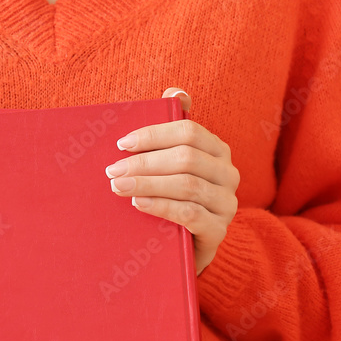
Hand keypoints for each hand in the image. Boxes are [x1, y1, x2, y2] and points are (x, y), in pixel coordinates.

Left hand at [106, 87, 239, 275]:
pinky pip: (190, 213)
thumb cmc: (170, 199)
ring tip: (118, 186)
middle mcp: (228, 174)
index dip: (153, 134)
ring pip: (187, 185)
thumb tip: (176, 92)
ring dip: (147, 183)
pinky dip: (161, 206)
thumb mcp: (169, 166)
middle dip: (144, 162)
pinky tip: (138, 204)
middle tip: (111, 170)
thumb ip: (170, 132)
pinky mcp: (218, 231)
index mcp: (217, 151)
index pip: (188, 132)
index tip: (121, 144)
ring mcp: (226, 204)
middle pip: (186, 158)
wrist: (182, 248)